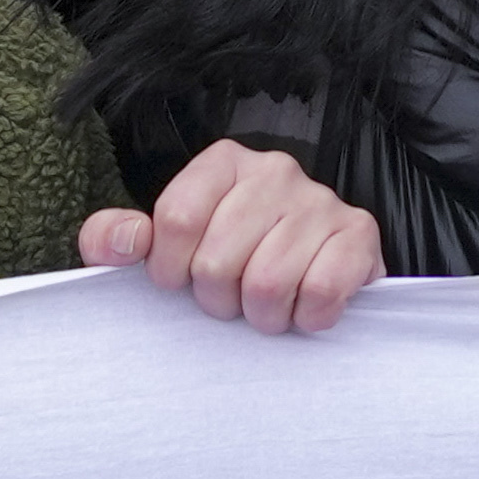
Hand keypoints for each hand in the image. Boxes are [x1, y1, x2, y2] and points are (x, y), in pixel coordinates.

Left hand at [80, 139, 381, 332]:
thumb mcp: (166, 245)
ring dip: (262, 315)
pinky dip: (307, 316)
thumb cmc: (231, 257)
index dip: (171, 270)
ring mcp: (322, 199)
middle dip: (218, 299)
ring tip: (267, 304)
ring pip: (268, 283)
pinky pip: (321, 290)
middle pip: (218, 260)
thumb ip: (119, 239)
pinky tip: (304, 305)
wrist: (314, 269)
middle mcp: (275, 170)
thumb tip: (121, 241)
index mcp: (224, 162)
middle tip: (233, 296)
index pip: (176, 219)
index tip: (182, 282)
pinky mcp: (360, 232)